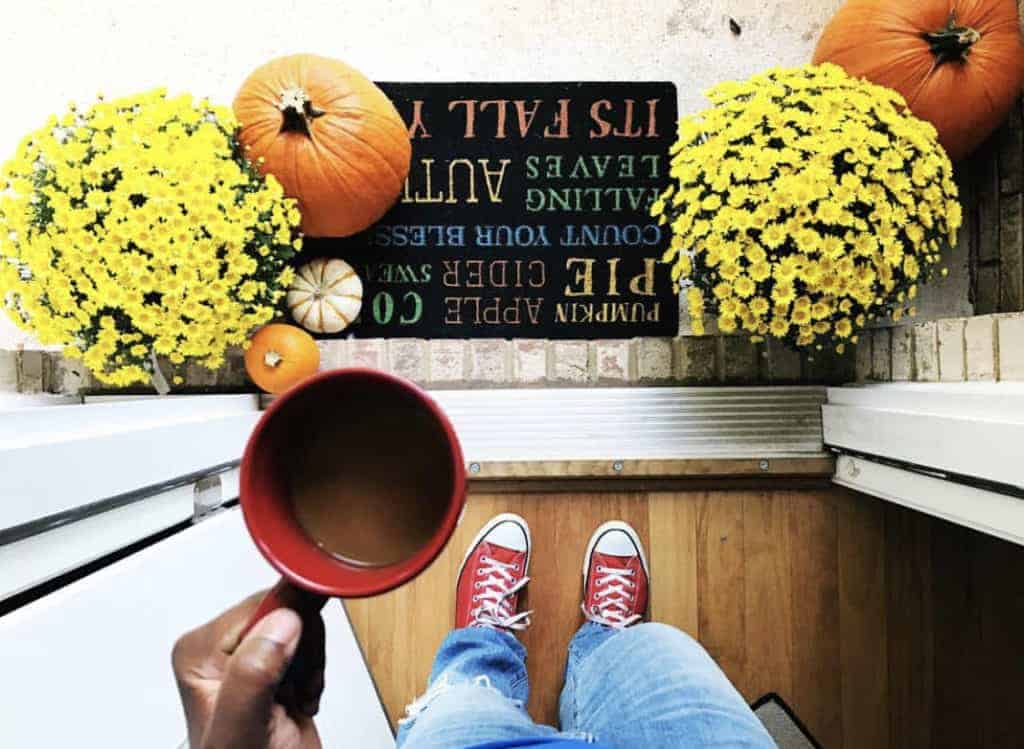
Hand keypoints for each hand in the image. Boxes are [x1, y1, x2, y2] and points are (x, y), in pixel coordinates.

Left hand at [173, 591, 325, 748]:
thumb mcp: (243, 730)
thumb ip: (253, 676)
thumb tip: (279, 624)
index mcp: (199, 652)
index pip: (261, 604)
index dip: (292, 629)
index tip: (297, 662)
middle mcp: (218, 649)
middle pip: (285, 609)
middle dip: (304, 649)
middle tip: (293, 687)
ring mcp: (245, 656)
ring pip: (301, 624)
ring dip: (312, 663)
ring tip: (294, 697)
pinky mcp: (270, 664)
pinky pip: (308, 642)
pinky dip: (315, 672)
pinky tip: (298, 698)